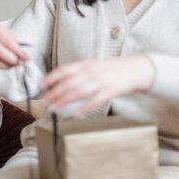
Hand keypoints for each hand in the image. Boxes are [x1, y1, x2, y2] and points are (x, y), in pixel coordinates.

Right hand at [0, 21, 27, 72]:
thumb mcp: (2, 30)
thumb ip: (12, 41)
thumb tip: (22, 56)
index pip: (8, 43)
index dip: (19, 52)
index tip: (26, 58)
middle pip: (0, 53)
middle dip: (12, 60)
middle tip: (19, 63)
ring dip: (5, 67)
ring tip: (11, 65)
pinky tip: (0, 66)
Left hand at [39, 56, 154, 115]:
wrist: (137, 69)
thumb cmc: (114, 68)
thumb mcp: (94, 65)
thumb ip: (79, 72)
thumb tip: (61, 80)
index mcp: (86, 64)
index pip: (64, 70)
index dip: (51, 77)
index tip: (40, 85)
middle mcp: (91, 71)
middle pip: (68, 83)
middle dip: (53, 93)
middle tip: (43, 102)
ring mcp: (101, 81)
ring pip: (78, 92)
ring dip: (63, 101)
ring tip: (53, 109)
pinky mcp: (111, 91)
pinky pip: (95, 101)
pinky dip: (84, 108)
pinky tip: (76, 114)